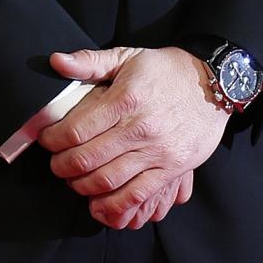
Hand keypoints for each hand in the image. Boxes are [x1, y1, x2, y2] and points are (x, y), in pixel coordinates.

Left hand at [40, 44, 229, 229]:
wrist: (215, 83)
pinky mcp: (173, 169)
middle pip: (85, 159)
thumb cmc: (166, 70)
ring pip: (106, 181)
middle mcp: (141, 128)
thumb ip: (90, 61)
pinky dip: (112, 206)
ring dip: (81, 186)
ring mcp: (158, 152)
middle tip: (57, 164)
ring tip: (75, 180)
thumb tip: (56, 62)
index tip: (46, 140)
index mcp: (126, 99)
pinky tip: (98, 204)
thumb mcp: (128, 56)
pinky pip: (137, 196)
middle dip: (61, 167)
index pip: (75, 130)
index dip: (52, 140)